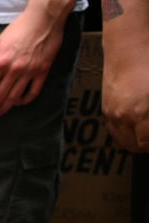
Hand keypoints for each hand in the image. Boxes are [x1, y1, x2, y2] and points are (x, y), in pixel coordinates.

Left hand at [0, 6, 65, 118]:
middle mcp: (14, 70)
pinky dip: (24, 101)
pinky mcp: (43, 72)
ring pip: (14, 98)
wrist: (43, 20)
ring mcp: (29, 72)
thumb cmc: (17, 30)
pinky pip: (33, 92)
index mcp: (0, 62)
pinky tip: (17, 104)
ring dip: (3, 109)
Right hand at [103, 28, 148, 151]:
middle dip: (147, 145)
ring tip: (147, 134)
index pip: (147, 143)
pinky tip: (136, 128)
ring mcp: (112, 114)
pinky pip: (115, 131)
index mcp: (141, 113)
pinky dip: (126, 134)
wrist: (128, 48)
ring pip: (124, 141)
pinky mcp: (106, 110)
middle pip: (136, 146)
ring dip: (136, 141)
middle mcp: (123, 117)